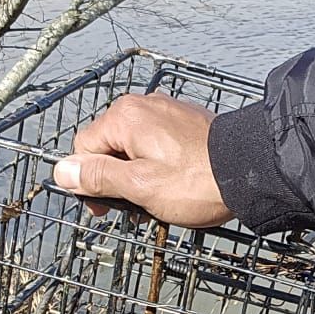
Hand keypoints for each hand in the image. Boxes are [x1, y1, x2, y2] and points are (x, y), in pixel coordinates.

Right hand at [52, 93, 231, 227]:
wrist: (252, 170)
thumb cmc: (199, 181)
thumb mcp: (139, 186)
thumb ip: (98, 177)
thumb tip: (62, 171)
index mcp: (125, 117)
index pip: (83, 148)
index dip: (89, 182)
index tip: (104, 207)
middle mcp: (143, 105)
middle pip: (108, 146)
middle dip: (116, 179)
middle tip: (135, 207)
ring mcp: (166, 111)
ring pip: (133, 147)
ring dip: (138, 175)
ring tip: (159, 199)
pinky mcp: (185, 121)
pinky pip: (157, 143)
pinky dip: (158, 165)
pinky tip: (175, 184)